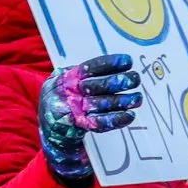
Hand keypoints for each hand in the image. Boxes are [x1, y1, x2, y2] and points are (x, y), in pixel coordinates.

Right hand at [38, 55, 141, 186]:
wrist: (50, 124)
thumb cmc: (65, 95)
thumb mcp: (66, 79)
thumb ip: (84, 73)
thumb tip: (116, 66)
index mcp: (67, 77)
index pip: (90, 67)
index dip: (109, 64)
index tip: (127, 61)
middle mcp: (70, 92)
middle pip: (97, 85)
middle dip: (118, 81)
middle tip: (135, 78)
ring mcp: (74, 110)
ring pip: (100, 104)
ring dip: (121, 101)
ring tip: (137, 98)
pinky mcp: (80, 125)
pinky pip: (99, 123)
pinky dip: (116, 119)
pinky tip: (129, 115)